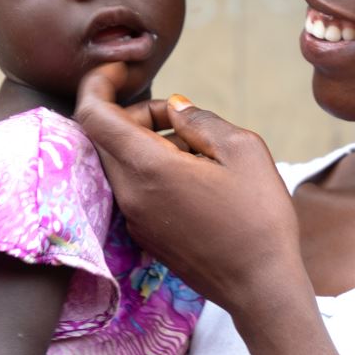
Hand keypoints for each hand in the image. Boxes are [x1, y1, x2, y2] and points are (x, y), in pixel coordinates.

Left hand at [75, 64, 310, 318]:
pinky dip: (150, 167)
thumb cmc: (259, 218)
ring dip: (144, 140)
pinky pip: (132, 186)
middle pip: (104, 136)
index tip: (120, 67)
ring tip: (195, 147)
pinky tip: (193, 175)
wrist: (261, 287)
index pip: (92, 114)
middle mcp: (129, 194)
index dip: (97, 81)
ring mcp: (134, 217)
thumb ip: (200, 120)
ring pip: (118, 161)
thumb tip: (174, 106)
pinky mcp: (144, 234)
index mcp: (148, 168)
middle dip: (133, 112)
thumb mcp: (243, 150)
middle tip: (179, 115)